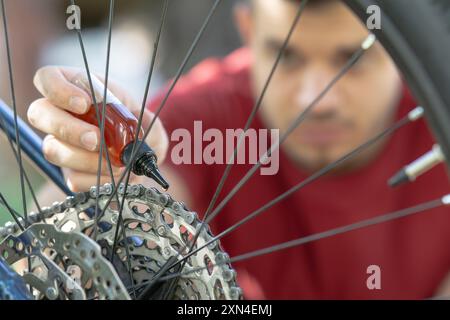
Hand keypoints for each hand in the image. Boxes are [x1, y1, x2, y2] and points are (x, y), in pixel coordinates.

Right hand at [28, 66, 168, 191]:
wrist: (145, 154)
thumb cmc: (139, 126)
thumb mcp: (145, 115)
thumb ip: (144, 119)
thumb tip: (142, 130)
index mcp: (77, 88)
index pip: (47, 78)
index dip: (58, 90)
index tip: (84, 104)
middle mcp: (61, 114)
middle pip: (39, 114)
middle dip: (68, 129)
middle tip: (96, 139)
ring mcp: (62, 144)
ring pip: (53, 149)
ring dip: (85, 159)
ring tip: (115, 162)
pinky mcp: (71, 171)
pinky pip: (72, 178)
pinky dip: (96, 179)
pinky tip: (113, 175)